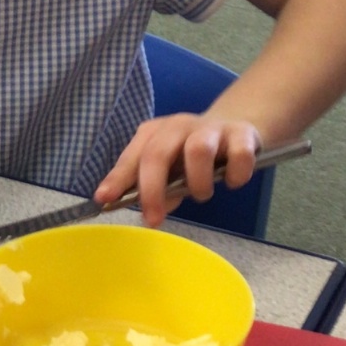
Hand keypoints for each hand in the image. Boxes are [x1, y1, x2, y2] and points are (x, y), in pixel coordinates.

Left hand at [94, 113, 261, 226]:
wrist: (236, 126)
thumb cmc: (192, 154)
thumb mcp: (171, 170)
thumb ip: (159, 189)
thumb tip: (152, 210)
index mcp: (155, 133)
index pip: (133, 157)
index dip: (118, 178)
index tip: (104, 198)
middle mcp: (179, 126)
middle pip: (159, 153)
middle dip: (153, 189)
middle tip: (153, 219)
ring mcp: (211, 128)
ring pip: (198, 150)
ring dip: (198, 182)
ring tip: (202, 194)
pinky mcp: (242, 134)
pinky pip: (238, 156)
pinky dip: (234, 175)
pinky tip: (232, 181)